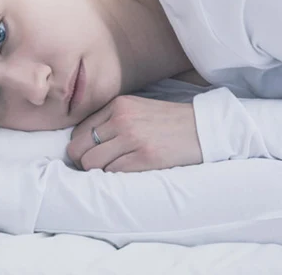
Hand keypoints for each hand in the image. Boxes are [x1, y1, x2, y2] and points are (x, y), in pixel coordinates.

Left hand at [66, 95, 202, 172]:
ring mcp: (132, 138)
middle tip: (98, 167)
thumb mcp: (138, 109)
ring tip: (116, 169)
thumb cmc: (169, 122)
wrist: (203, 128)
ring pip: (92, 163)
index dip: (81, 147)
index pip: (78, 131)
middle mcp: (121, 119)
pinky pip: (112, 173)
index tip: (91, 155)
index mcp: (118, 105)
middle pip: (79, 148)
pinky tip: (129, 171)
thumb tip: (85, 144)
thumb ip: (112, 120)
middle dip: (83, 162)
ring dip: (100, 172)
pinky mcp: (145, 157)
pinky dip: (116, 177)